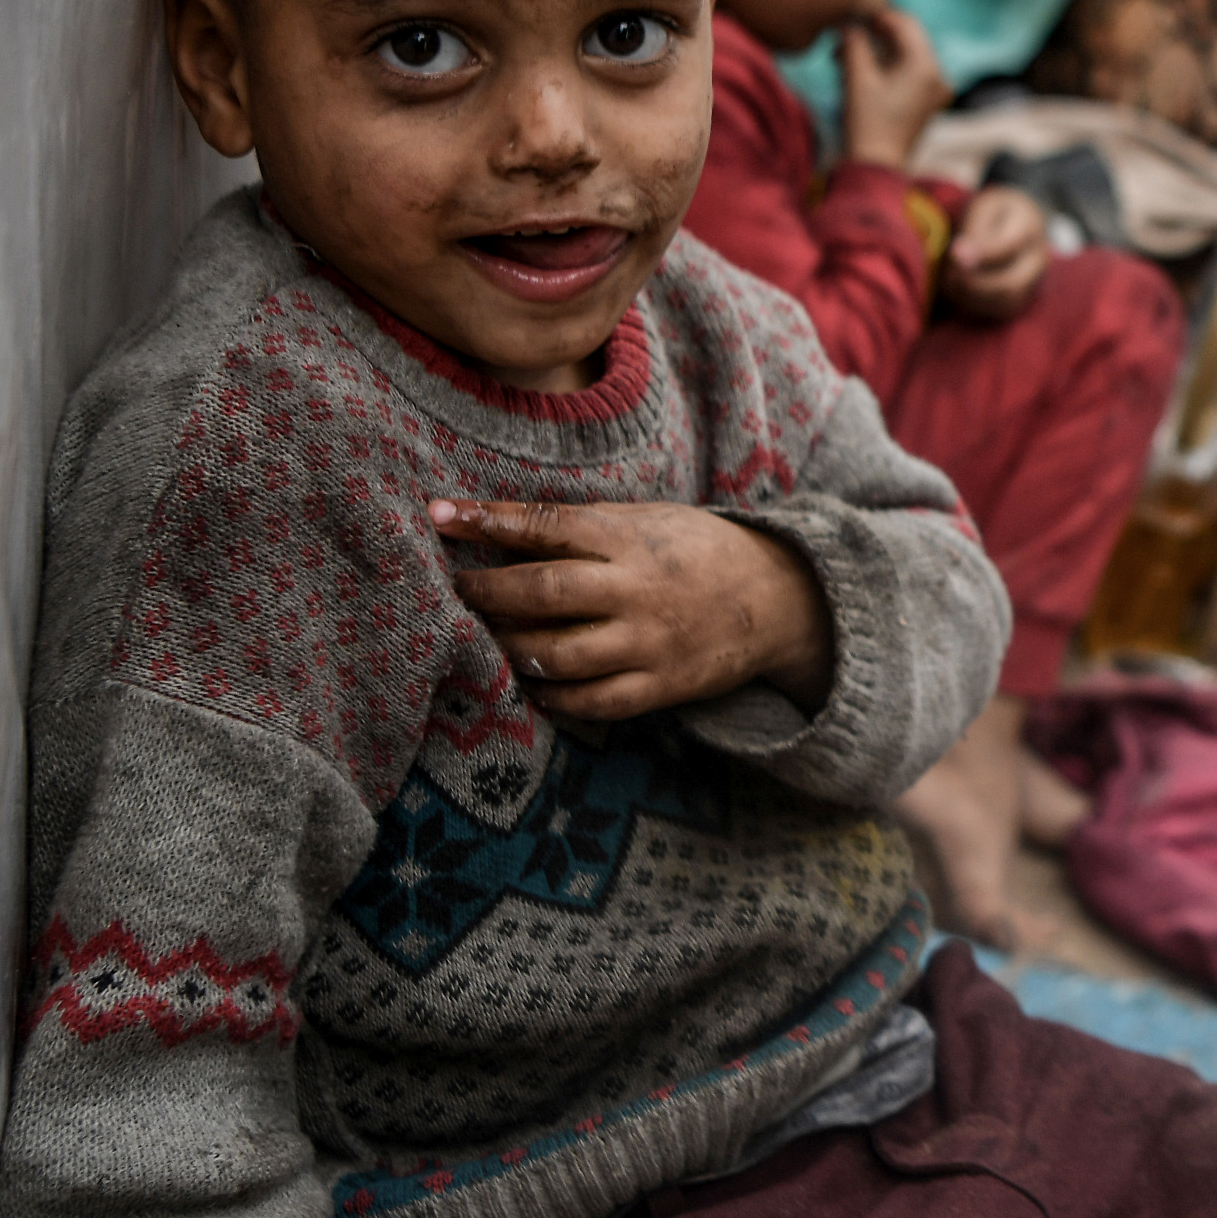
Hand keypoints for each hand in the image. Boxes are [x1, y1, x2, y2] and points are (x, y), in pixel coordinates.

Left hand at [438, 497, 835, 717]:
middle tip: (454, 590)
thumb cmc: (696, 550)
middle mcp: (638, 591)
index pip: (547, 525)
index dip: (487, 520)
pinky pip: (593, 701)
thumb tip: (496, 525)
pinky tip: (532, 681)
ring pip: (559, 655)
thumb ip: (582, 526)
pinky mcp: (663, 686)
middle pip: (543, 594)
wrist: (778, 598)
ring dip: (511, 648)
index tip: (438, 515)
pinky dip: (552, 695)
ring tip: (490, 638)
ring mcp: (650, 643)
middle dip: (486, 593)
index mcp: (632, 539)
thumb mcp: (647, 519)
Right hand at [834, 5, 952, 169]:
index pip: (906, 23)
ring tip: (845, 56)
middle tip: (845, 37)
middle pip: (907, 39)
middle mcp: (938, 76)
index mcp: (926, 66)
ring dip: (877, 51)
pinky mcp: (927, 102)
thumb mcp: (857, 77)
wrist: (877, 167)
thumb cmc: (867, 123)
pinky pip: (908, 73)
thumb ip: (854, 42)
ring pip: (905, 55)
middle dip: (875, 35)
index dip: (878, 15)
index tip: (853, 14)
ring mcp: (935, 91)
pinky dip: (886, 67)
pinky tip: (860, 70)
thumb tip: (850, 23)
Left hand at [939, 185, 1051, 319]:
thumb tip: (961, 258)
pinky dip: (974, 306)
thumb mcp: (984, 208)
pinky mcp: (1023, 297)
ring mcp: (1033, 281)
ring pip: (1004, 302)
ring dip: (971, 297)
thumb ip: (975, 231)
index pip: (1008, 247)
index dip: (980, 254)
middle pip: (1010, 285)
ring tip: (949, 281)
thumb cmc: (994, 212)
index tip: (954, 254)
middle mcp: (1037, 259)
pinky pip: (1000, 310)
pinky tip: (957, 291)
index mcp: (1028, 227)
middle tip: (948, 275)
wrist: (1017, 221)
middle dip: (973, 286)